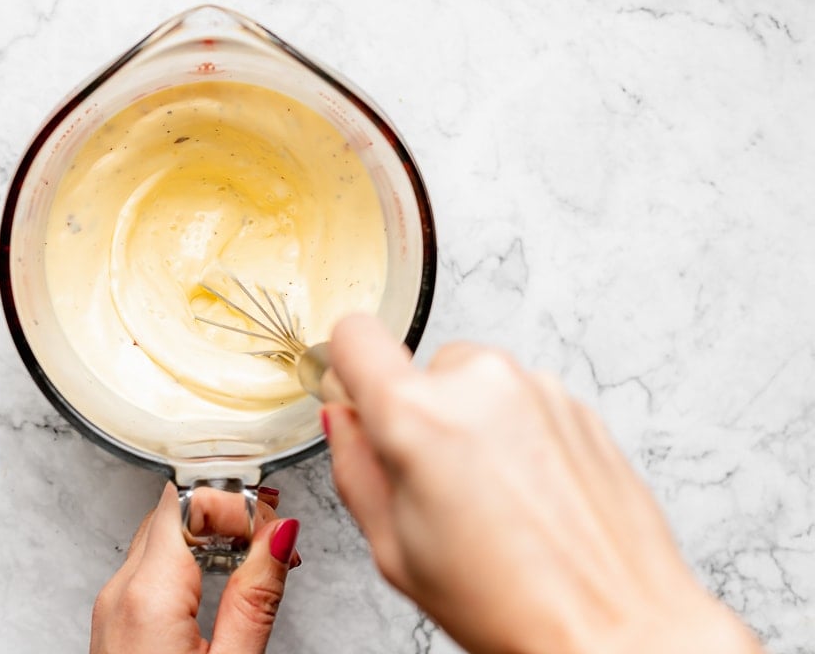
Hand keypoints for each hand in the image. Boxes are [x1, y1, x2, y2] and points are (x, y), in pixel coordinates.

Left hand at [90, 483, 300, 653]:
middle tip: (274, 545)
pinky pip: (152, 564)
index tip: (273, 531)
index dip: (238, 503)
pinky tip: (223, 580)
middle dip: (231, 515)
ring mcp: (112, 604)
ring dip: (213, 535)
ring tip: (257, 563)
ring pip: (164, 533)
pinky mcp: (114, 618)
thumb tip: (280, 534)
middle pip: (176, 511)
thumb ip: (255, 598)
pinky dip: (191, 560)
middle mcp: (119, 592)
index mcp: (148, 597)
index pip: (188, 499)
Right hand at [323, 314, 761, 653]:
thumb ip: (354, 468)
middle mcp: (480, 382)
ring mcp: (537, 388)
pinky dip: (515, 436)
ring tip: (490, 500)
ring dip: (471, 424)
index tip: (356, 397)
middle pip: (421, 368)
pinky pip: (522, 402)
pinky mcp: (578, 405)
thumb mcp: (394, 550)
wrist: (616, 629)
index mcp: (417, 415)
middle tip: (434, 483)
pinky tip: (527, 498)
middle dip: (419, 415)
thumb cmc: (511, 605)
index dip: (347, 368)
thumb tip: (343, 422)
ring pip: (474, 385)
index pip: (354, 334)